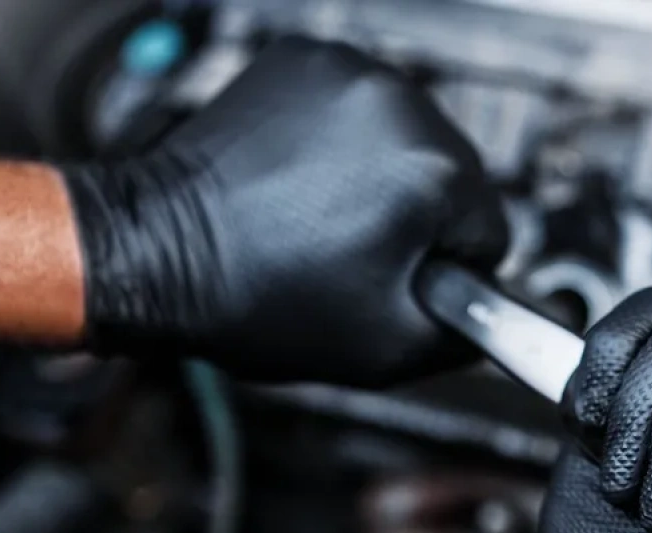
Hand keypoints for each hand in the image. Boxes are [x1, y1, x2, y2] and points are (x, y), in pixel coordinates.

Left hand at [61, 37, 507, 385]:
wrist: (157, 250)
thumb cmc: (254, 295)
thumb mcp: (385, 349)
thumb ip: (464, 334)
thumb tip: (494, 312)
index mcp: (430, 172)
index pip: (490, 231)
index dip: (441, 271)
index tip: (394, 280)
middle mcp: (398, 106)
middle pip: (451, 180)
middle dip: (411, 220)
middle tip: (348, 252)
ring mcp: (349, 76)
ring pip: (408, 143)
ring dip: (379, 178)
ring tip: (318, 216)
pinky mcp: (307, 62)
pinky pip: (357, 111)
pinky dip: (339, 144)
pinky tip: (300, 179)